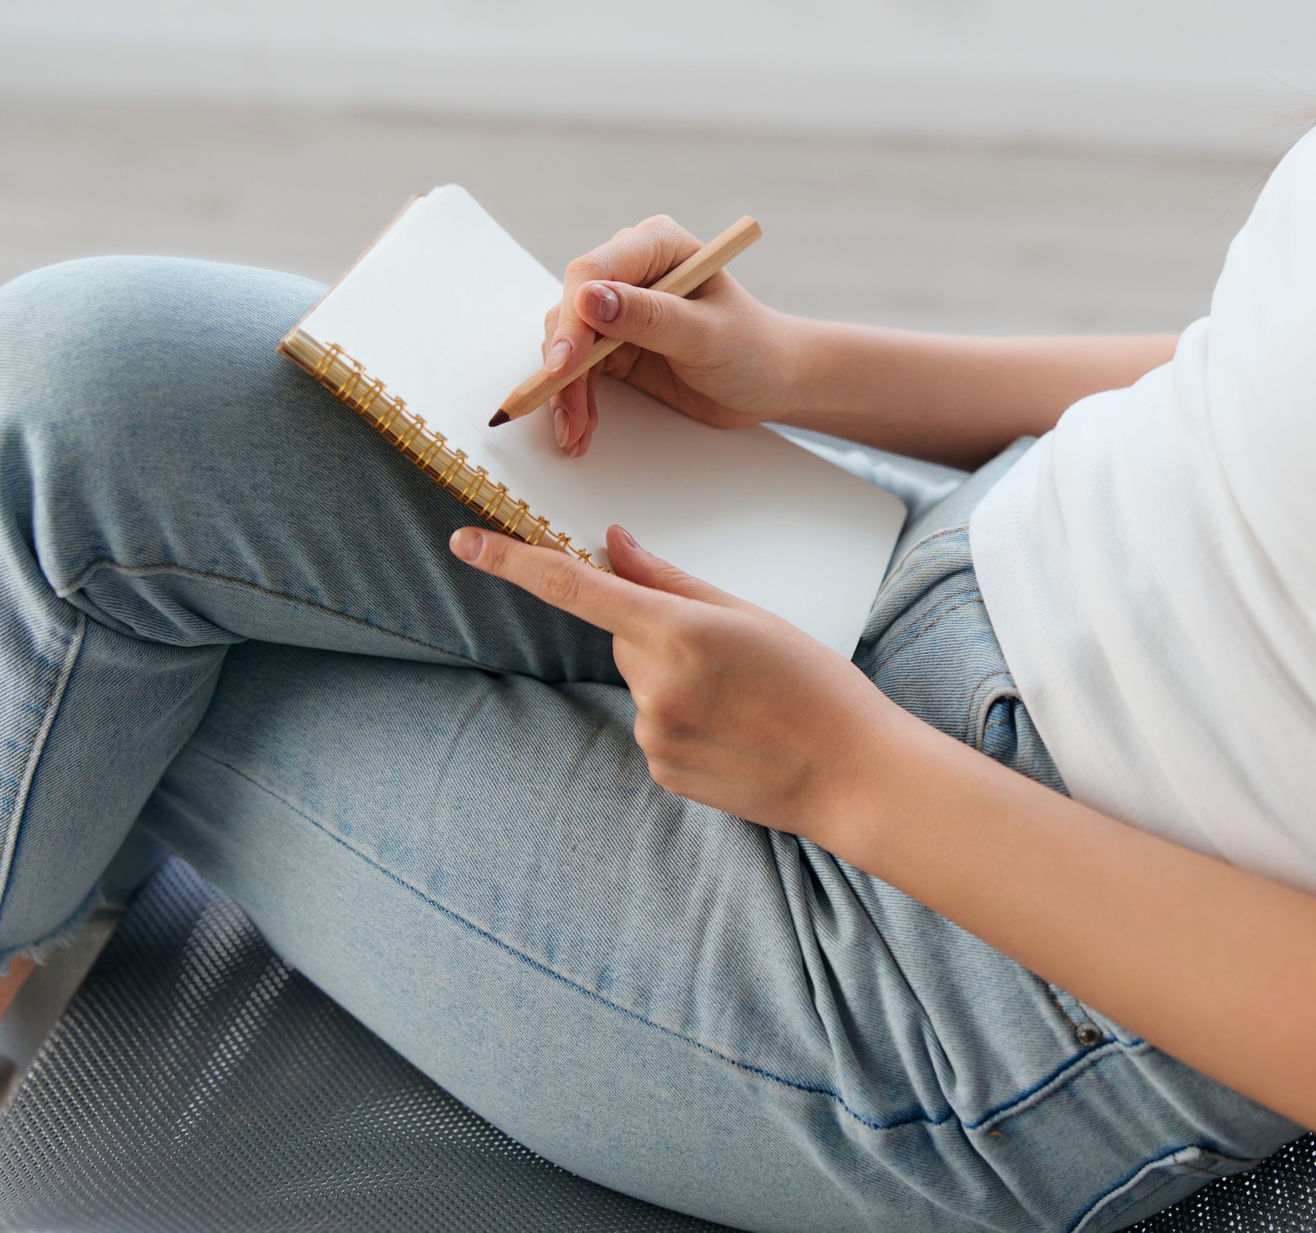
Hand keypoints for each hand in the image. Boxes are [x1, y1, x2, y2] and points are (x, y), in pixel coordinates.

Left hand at [449, 523, 903, 836]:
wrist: (851, 773)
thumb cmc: (814, 684)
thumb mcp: (748, 615)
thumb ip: (670, 579)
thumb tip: (611, 546)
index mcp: (678, 632)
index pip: (575, 588)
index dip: (512, 561)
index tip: (464, 541)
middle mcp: (655, 686)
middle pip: (624, 635)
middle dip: (660, 632)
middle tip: (730, 654)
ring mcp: (655, 736)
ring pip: (641, 682)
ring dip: (676, 680)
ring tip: (742, 699)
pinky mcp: (662, 771)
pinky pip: (655, 725)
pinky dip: (685, 719)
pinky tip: (734, 731)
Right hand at [541, 216, 799, 456]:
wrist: (770, 380)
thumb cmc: (752, 348)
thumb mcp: (706, 335)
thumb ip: (650, 317)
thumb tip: (589, 299)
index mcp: (658, 246)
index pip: (594, 272)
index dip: (574, 319)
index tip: (564, 365)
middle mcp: (632, 269)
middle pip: (572, 309)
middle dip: (563, 365)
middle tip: (564, 413)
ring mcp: (620, 307)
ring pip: (568, 343)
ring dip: (566, 391)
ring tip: (572, 433)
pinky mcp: (614, 343)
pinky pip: (579, 368)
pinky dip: (576, 399)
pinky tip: (579, 428)